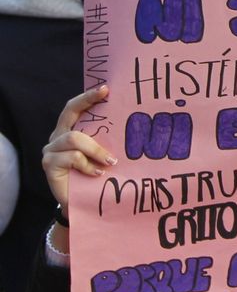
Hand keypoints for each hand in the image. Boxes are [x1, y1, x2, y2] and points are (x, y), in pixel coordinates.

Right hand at [43, 85, 114, 207]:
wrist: (82, 203)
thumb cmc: (96, 175)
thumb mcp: (102, 152)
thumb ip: (106, 138)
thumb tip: (133, 121)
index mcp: (70, 130)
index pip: (75, 107)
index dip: (88, 96)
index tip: (106, 88)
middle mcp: (58, 136)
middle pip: (69, 112)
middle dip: (87, 100)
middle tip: (106, 94)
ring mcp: (50, 150)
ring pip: (74, 138)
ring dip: (96, 148)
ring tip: (111, 160)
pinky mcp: (48, 164)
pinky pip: (72, 158)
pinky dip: (88, 165)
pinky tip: (98, 172)